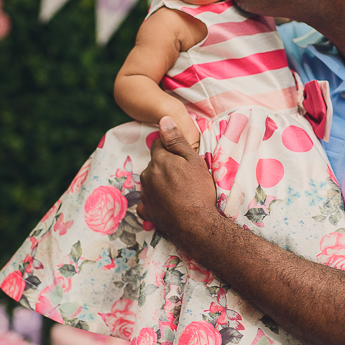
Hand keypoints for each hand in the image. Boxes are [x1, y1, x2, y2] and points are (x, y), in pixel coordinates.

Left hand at [138, 116, 219, 243]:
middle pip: (154, 164)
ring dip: (160, 183)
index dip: (170, 148)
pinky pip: (147, 202)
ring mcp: (145, 195)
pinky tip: (167, 206)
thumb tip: (163, 119)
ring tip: (179, 193)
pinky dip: (155, 202)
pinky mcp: (146, 212)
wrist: (197, 226)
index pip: (158, 144)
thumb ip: (176, 140)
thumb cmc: (199, 191)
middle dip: (165, 166)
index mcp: (158, 161)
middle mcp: (147, 175)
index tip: (181, 158)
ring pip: (150, 181)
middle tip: (184, 177)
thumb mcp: (193, 161)